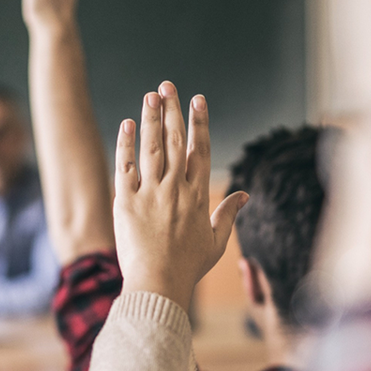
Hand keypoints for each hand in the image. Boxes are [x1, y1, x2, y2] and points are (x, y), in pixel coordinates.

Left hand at [112, 82, 246, 312]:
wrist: (157, 284)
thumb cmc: (188, 267)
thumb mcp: (215, 241)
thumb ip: (228, 214)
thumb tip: (244, 194)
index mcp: (197, 196)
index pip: (200, 150)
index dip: (200, 123)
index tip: (199, 100)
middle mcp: (175, 189)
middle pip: (175, 141)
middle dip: (173, 110)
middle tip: (168, 86)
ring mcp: (150, 193)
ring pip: (152, 148)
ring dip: (151, 118)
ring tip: (150, 95)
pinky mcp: (126, 202)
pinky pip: (125, 166)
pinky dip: (126, 144)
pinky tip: (127, 124)